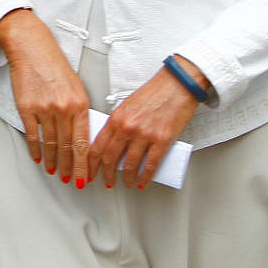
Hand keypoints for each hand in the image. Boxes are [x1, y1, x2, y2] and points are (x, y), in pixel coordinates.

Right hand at [0, 9, 89, 184]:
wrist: (31, 48)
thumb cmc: (56, 67)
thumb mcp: (76, 87)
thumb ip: (80, 112)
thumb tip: (81, 138)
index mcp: (79, 104)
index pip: (84, 143)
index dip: (84, 164)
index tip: (85, 177)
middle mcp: (63, 109)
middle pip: (68, 148)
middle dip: (70, 168)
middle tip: (70, 181)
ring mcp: (44, 109)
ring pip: (51, 144)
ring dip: (53, 161)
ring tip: (54, 172)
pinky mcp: (26, 108)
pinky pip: (32, 135)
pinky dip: (36, 149)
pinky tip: (38, 158)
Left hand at [88, 55, 206, 188]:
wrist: (177, 85)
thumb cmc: (155, 93)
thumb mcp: (128, 105)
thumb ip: (119, 123)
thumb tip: (114, 142)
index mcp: (116, 117)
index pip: (97, 146)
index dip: (90, 163)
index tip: (90, 171)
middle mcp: (127, 127)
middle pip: (110, 158)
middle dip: (106, 174)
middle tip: (107, 181)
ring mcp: (144, 135)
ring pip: (129, 165)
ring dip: (126, 178)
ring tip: (127, 183)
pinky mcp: (162, 141)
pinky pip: (150, 165)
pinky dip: (145, 178)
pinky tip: (142, 182)